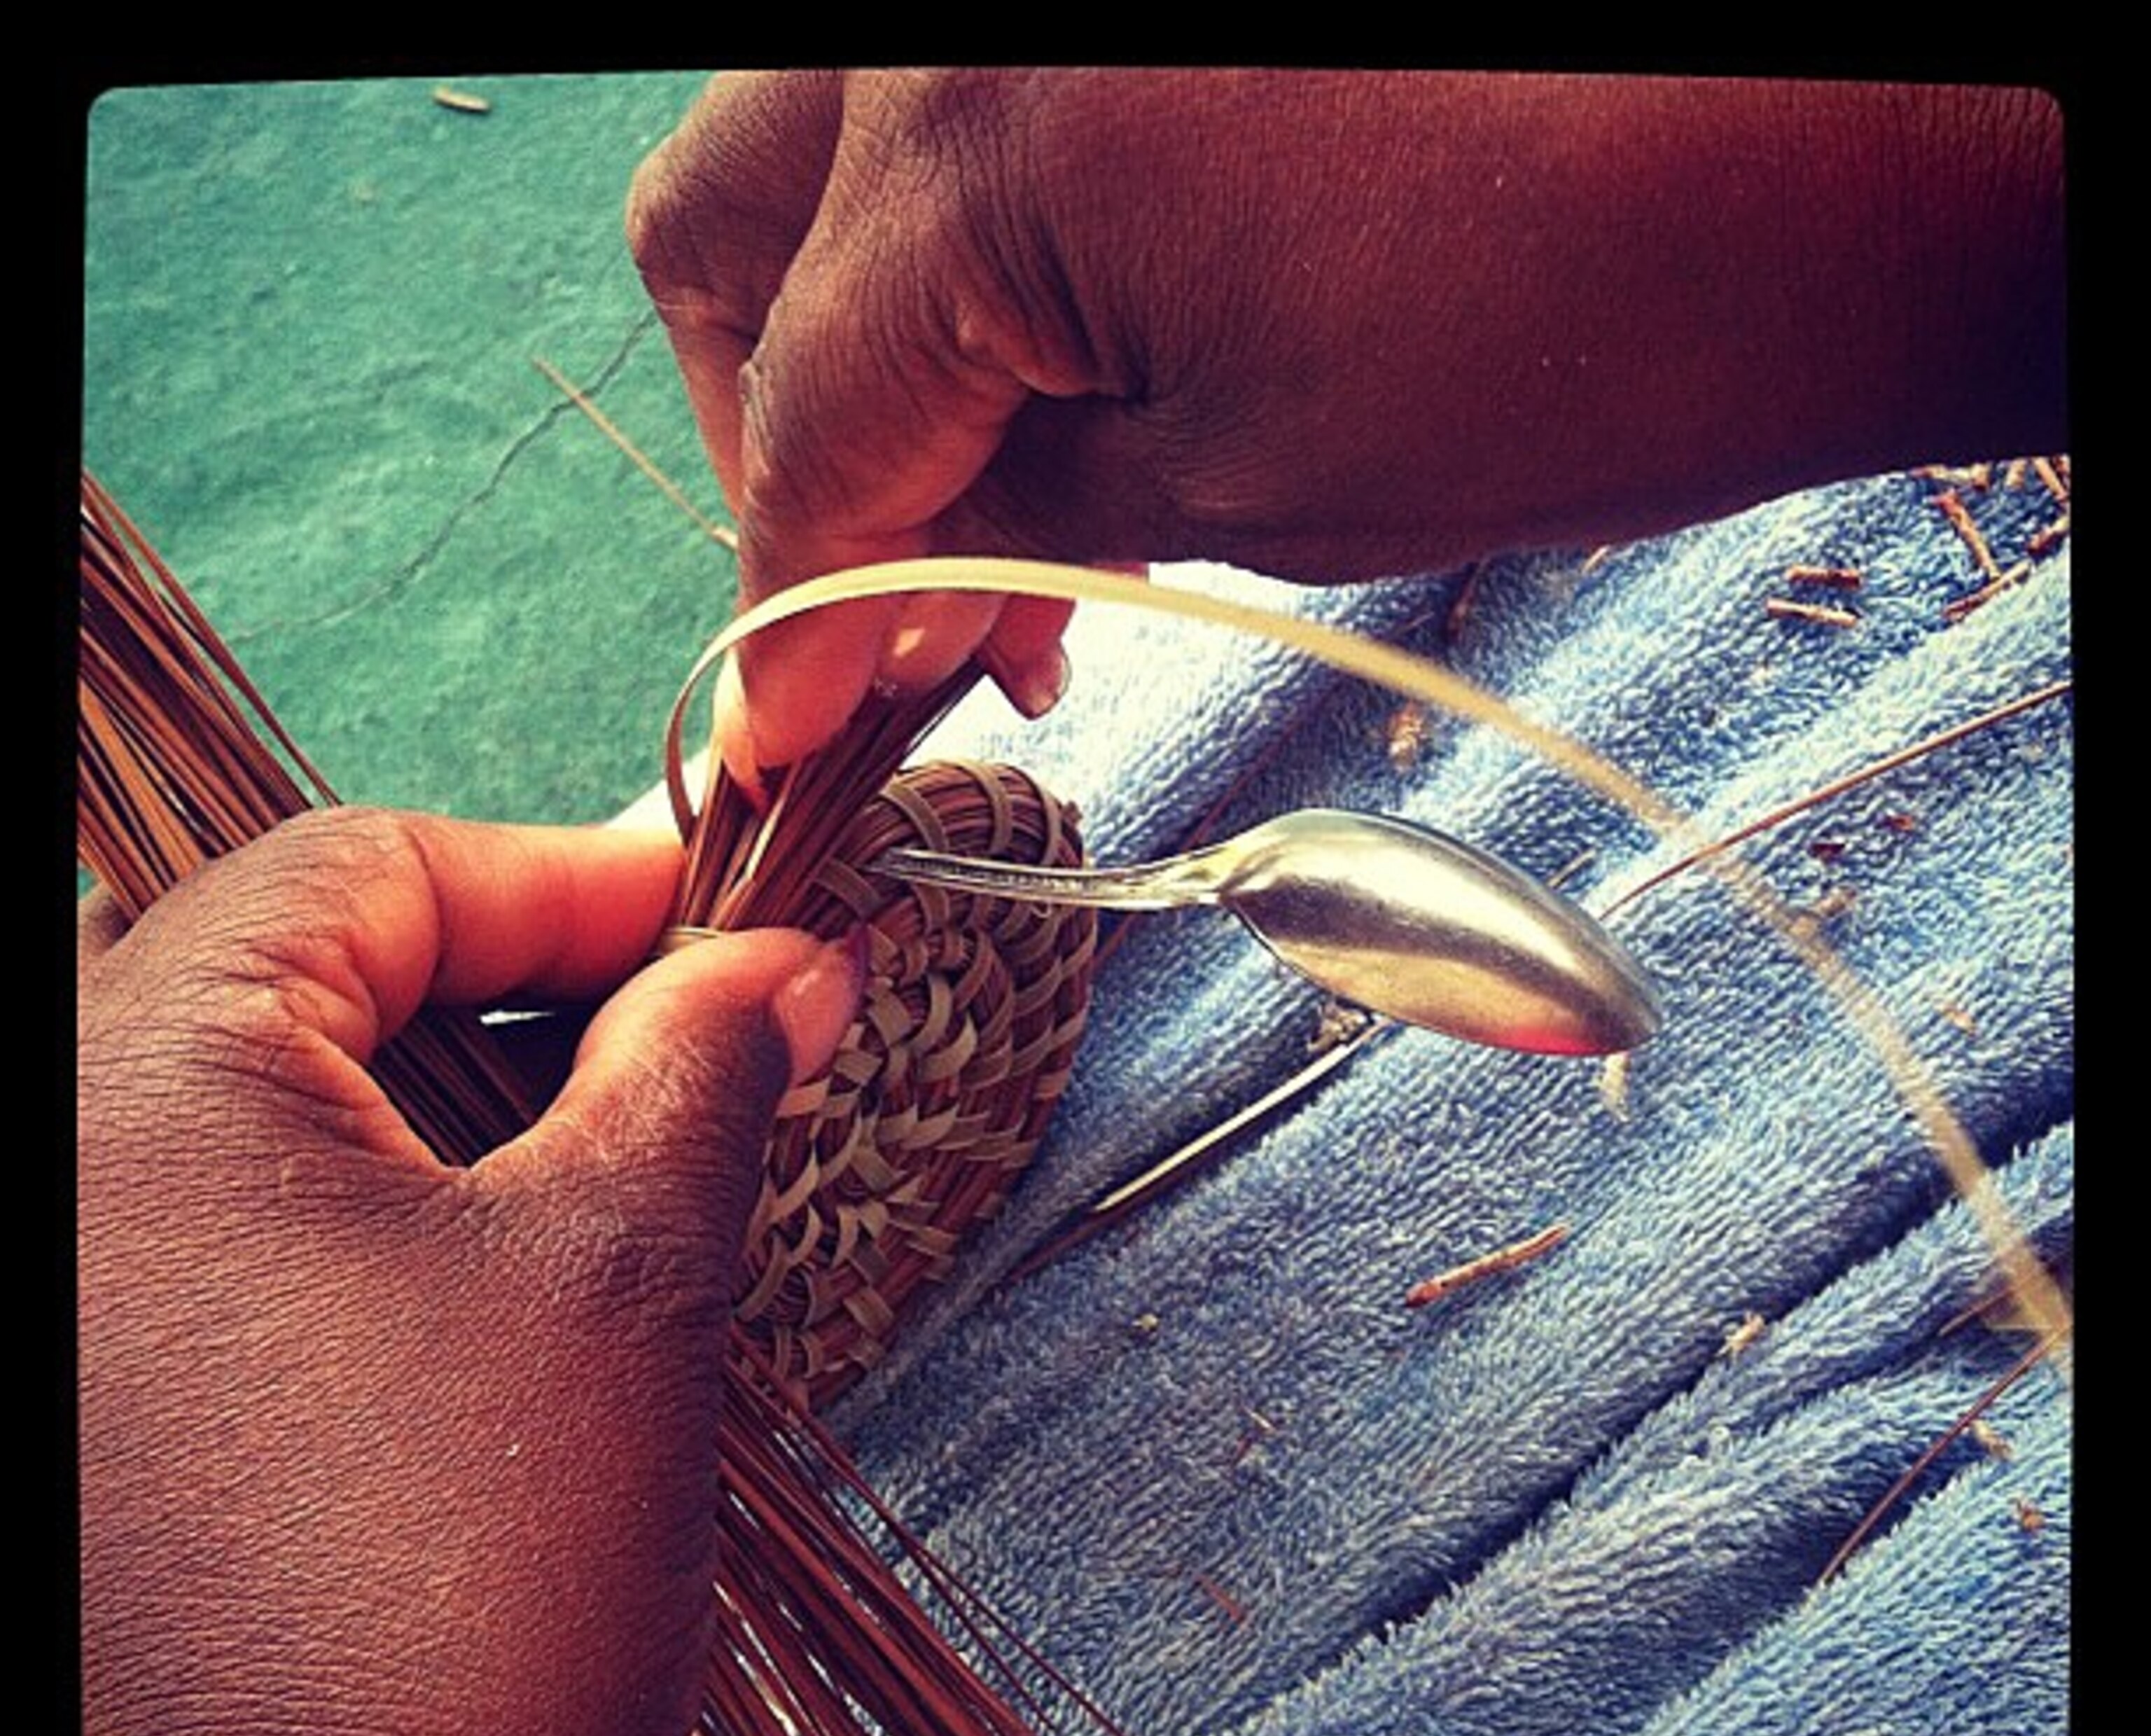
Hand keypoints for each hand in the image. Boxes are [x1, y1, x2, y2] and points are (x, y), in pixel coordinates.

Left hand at [77, 808, 862, 1735]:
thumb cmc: (475, 1594)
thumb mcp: (625, 1267)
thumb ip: (702, 1060)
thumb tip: (790, 954)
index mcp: (122, 1088)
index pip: (355, 871)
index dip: (563, 875)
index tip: (718, 916)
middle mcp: (52, 1182)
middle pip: (297, 974)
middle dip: (512, 982)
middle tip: (687, 1022)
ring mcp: (70, 1312)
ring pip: (267, 1106)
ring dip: (455, 1099)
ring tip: (618, 1151)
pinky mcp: (102, 1415)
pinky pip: (231, 1232)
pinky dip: (382, 1209)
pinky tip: (508, 1268)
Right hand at [629, 68, 2063, 784]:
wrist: (1854, 135)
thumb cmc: (1611, 323)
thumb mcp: (1254, 488)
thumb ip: (1010, 526)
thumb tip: (864, 602)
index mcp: (982, 138)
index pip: (810, 430)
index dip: (792, 615)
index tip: (788, 732)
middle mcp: (962, 5)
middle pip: (736, 243)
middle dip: (789, 452)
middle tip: (893, 612)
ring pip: (824, 156)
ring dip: (869, 348)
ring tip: (1003, 527)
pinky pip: (950, 105)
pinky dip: (965, 254)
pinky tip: (1061, 380)